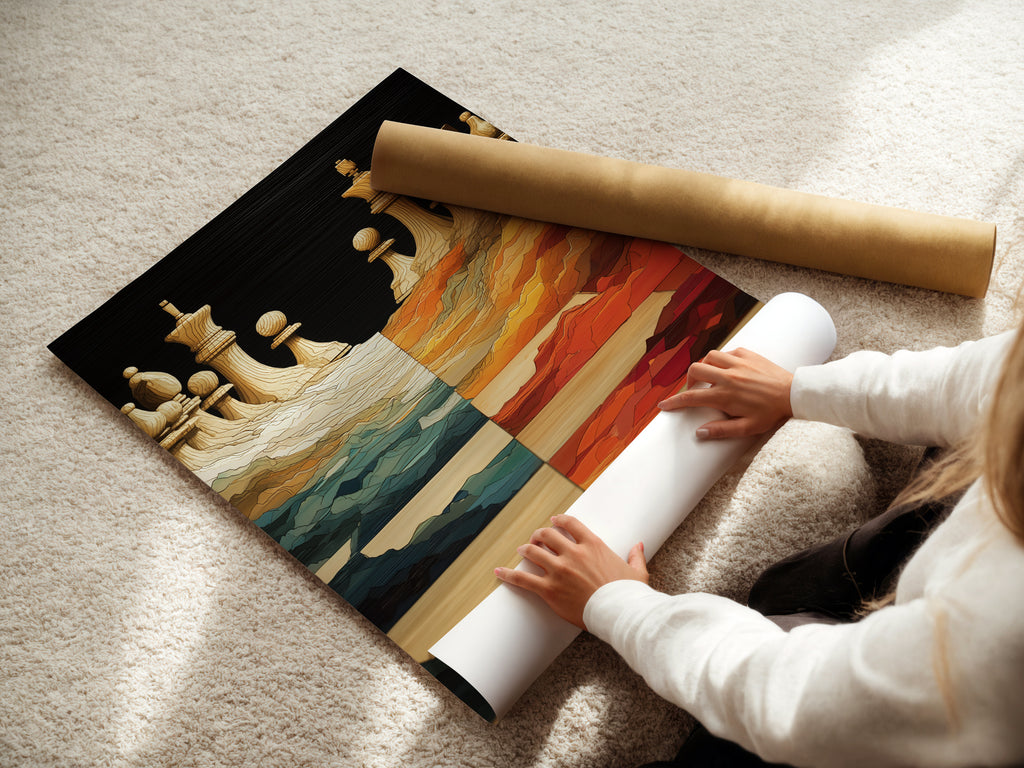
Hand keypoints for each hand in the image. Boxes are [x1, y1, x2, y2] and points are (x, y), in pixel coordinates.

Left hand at [494, 514, 647, 629]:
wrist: (620, 613)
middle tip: (536, 538)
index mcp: (593, 545)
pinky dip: (509, 574)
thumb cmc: (629, 594)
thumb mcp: (636, 572)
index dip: (559, 521)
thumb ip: (635, 556)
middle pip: (547, 535)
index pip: (570, 524)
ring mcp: (559, 570)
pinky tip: (499, 571)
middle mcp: (573, 553)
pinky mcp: (549, 589)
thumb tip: (639, 545)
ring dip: (526, 549)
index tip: (554, 521)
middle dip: (539, 535)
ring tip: (522, 550)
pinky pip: (523, 579)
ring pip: (533, 552)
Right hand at [657, 347, 792, 439]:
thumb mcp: (748, 428)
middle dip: (688, 380)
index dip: (674, 402)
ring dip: (704, 367)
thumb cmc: (771, 413)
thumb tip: (699, 433)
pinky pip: (727, 352)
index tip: (664, 405)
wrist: (794, 393)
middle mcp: (728, 376)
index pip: (691, 398)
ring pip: (709, 357)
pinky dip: (722, 359)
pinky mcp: (748, 354)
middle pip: (695, 370)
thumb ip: (722, 430)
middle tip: (694, 390)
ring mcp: (737, 363)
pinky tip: (727, 368)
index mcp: (725, 395)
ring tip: (709, 377)